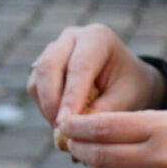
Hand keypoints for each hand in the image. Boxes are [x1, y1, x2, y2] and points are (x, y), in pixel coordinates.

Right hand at [26, 23, 164, 126]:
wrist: (129, 78)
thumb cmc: (131, 87)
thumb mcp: (126, 99)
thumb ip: (102, 111)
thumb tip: (74, 130)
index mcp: (98, 38)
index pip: (79, 67)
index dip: (70, 97)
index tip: (65, 123)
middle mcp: (72, 37)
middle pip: (49, 66)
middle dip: (52, 102)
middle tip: (62, 130)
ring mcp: (55, 48)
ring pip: (38, 77)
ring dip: (46, 106)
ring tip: (64, 130)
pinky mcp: (45, 63)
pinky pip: (35, 86)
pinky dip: (44, 106)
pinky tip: (60, 122)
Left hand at [58, 111, 166, 167]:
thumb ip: (139, 126)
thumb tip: (96, 132)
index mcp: (164, 128)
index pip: (106, 127)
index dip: (79, 126)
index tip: (66, 123)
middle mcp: (161, 157)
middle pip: (102, 155)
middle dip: (80, 148)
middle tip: (71, 142)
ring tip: (89, 157)